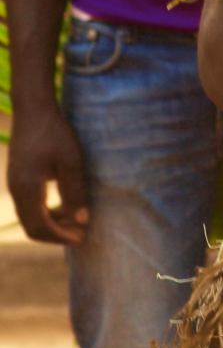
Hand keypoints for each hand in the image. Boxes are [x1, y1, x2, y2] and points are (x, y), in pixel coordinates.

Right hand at [7, 106, 88, 244]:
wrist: (33, 109)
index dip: (60, 237)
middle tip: (80, 233)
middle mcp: (16, 190)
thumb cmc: (55, 132)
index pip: (39, 228)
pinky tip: (64, 205)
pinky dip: (46, 212)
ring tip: (76, 220)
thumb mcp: (71, 161)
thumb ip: (75, 192)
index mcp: (27, 189)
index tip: (81, 238)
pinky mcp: (18, 177)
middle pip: (32, 227)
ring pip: (30, 216)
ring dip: (51, 223)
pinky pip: (29, 205)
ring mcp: (14, 184)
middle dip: (56, 234)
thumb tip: (82, 221)